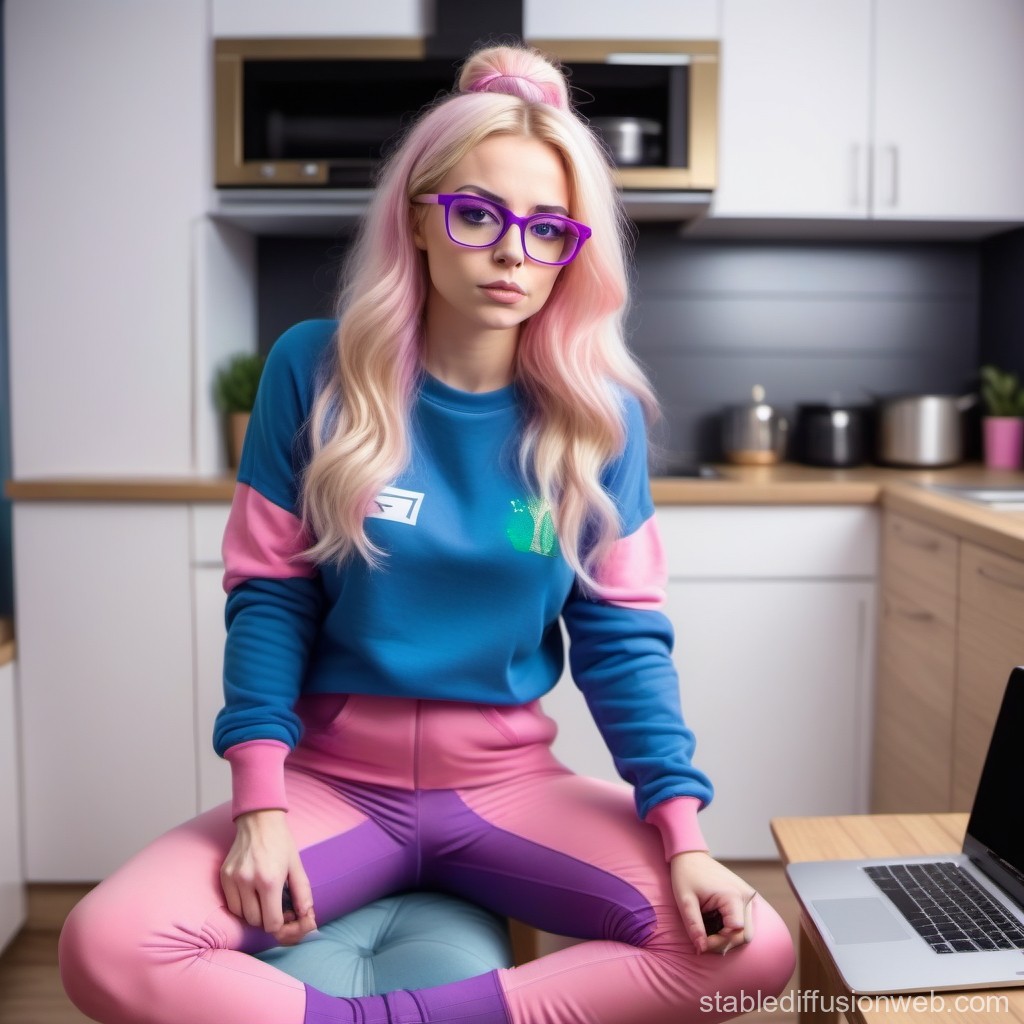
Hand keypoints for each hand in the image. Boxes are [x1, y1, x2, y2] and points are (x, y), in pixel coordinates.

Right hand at [220, 809, 315, 944]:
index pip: (271, 923)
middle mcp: (248, 881)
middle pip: (255, 921)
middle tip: (275, 906)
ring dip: (253, 913)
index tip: (284, 914)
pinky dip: (241, 905)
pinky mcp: (224, 876)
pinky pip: (231, 904)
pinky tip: (251, 893)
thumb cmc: (281, 843)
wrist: (259, 820)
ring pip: (241, 915)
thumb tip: (306, 916)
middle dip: (267, 918)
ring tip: (262, 898)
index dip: (280, 923)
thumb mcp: (296, 866)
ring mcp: (233, 879)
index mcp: (269, 880)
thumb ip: (302, 893)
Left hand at [669, 850, 755, 954]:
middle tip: (704, 942)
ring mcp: (747, 896)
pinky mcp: (744, 897)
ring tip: (708, 935)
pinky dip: (730, 929)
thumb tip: (701, 948)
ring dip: (728, 938)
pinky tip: (714, 926)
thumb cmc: (686, 875)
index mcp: (732, 896)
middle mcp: (746, 896)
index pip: (736, 932)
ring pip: (745, 930)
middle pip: (744, 934)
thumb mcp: (685, 900)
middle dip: (725, 944)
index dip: (719, 942)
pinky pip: (742, 921)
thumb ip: (694, 925)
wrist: (690, 855)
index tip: (702, 942)